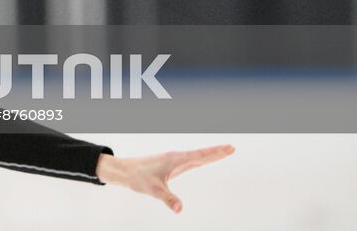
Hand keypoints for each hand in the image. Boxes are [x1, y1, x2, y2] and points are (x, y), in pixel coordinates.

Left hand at [96, 144, 234, 213]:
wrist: (124, 170)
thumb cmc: (137, 178)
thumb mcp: (153, 190)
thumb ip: (167, 199)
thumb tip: (179, 209)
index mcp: (175, 159)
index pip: (199, 155)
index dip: (214, 153)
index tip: (228, 148)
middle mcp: (175, 157)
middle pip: (201, 154)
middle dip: (217, 151)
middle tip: (232, 147)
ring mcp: (173, 160)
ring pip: (196, 156)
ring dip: (209, 154)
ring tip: (223, 151)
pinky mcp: (169, 164)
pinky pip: (189, 160)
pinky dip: (200, 158)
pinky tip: (203, 159)